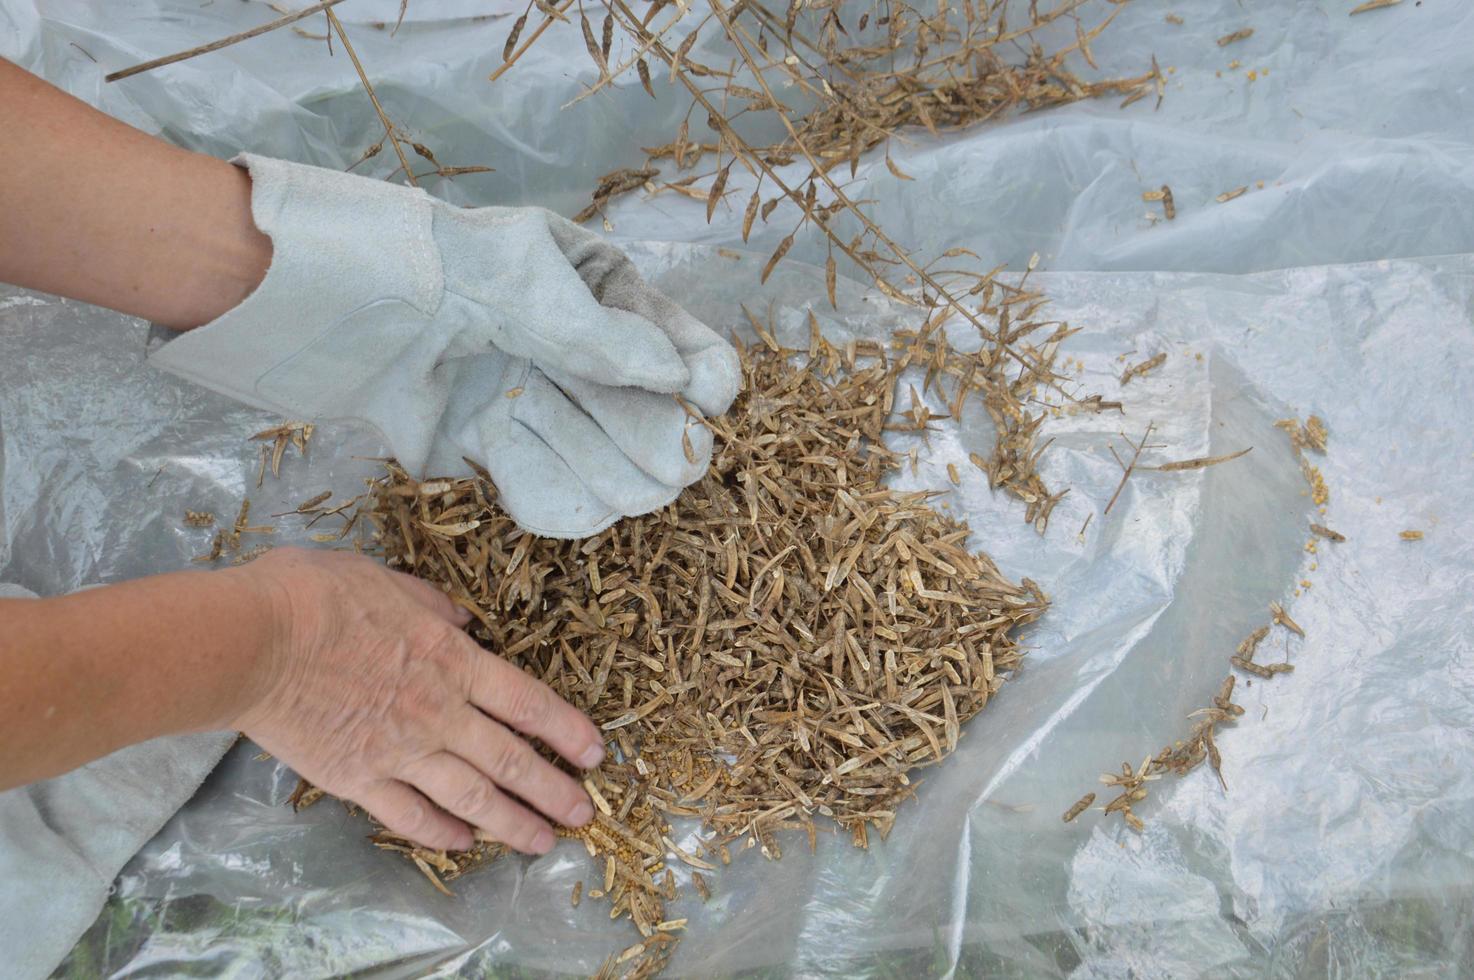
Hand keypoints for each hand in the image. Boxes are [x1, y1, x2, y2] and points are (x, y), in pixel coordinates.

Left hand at [150, 154, 741, 537]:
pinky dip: (543, 495)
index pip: (691, 352)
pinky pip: (552, 499)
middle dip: (654, 440)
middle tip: (662, 461)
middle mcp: (592, 366)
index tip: (705, 400)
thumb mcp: (531, 283)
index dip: (705, 381)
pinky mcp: (501, 459)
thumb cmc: (442, 267)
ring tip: (540, 428)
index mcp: (612, 303)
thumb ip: (607, 339)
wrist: (342, 310)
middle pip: (659, 427)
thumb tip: (688, 384)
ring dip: (594, 465)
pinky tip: (509, 463)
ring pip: (613, 476)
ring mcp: (548, 415)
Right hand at [232, 548, 602, 853]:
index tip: (594, 754)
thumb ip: (432, 604)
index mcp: (451, 659)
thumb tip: (463, 619)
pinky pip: (409, 816)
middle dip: (554, 790)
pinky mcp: (357, 779)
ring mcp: (399, 751)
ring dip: (512, 823)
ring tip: (541, 842)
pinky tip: (461, 844)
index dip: (567, 731)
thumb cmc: (314, 596)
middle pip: (511, 760)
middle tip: (583, 814)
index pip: (528, 703)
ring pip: (472, 798)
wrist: (252, 641)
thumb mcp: (387, 580)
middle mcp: (438, 712)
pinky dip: (440, 834)